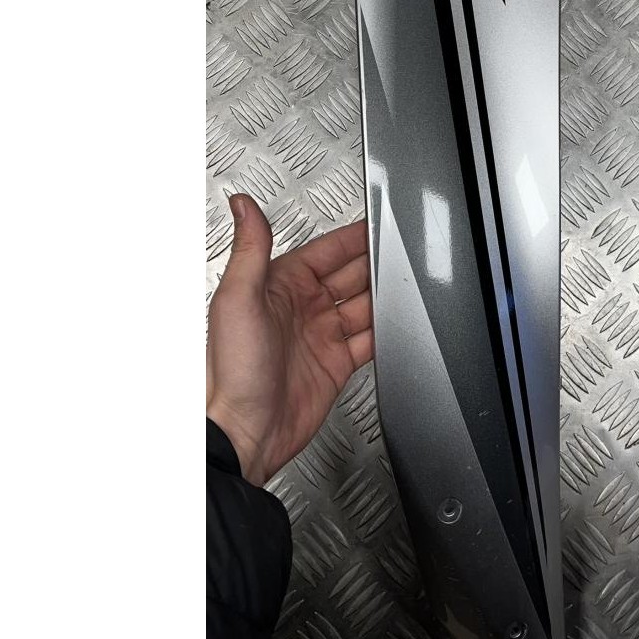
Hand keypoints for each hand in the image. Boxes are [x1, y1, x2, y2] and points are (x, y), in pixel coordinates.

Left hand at [206, 193, 372, 484]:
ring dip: (385, 297)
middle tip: (401, 254)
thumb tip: (243, 204)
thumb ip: (250, 248)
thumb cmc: (231, 372)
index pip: (327, 250)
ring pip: (365, 304)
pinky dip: (387, 332)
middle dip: (376, 263)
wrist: (244, 434)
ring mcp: (321, 336)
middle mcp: (302, 307)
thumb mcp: (237, 300)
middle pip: (351, 274)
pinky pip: (370, 340)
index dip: (354, 237)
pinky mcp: (337, 364)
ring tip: (407, 286)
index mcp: (279, 285)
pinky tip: (398, 326)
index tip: (378, 224)